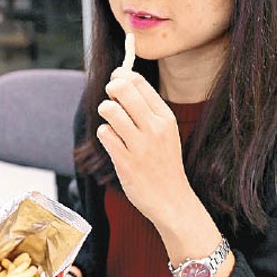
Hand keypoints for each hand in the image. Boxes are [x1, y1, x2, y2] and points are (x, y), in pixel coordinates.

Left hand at [97, 69, 192, 226]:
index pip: (138, 82)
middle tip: (111, 99)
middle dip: (111, 89)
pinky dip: (104, 134)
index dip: (121, 76)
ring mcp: (140, 145)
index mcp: (166, 118)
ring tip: (111, 121)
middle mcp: (154, 128)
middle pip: (122, 89)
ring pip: (110, 110)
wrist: (171, 200)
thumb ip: (147, 109)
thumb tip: (120, 81)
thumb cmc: (164, 163)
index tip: (116, 80)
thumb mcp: (165, 132)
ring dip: (105, 111)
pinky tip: (113, 142)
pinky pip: (104, 134)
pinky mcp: (125, 162)